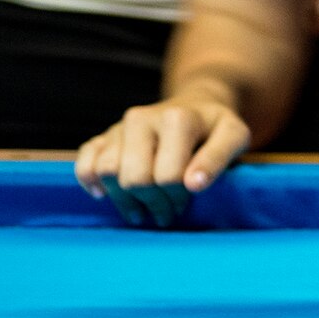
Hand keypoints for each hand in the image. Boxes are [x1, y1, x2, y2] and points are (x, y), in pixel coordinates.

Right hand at [74, 96, 250, 227]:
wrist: (196, 104)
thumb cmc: (215, 127)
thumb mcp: (234, 136)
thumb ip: (219, 158)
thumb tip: (194, 184)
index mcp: (178, 119)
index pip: (168, 175)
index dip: (177, 198)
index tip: (185, 204)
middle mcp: (143, 118)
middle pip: (135, 178)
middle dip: (151, 203)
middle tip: (165, 213)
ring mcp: (120, 126)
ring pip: (107, 171)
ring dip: (122, 199)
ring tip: (140, 210)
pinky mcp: (104, 134)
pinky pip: (84, 161)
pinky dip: (90, 180)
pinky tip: (104, 193)